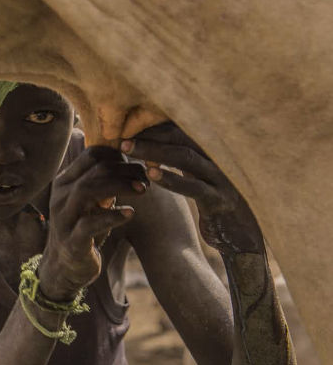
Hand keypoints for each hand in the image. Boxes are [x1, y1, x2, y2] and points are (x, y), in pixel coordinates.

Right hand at [37, 146, 146, 300]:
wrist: (64, 267)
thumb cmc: (83, 230)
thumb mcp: (91, 202)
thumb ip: (103, 182)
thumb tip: (133, 161)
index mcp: (66, 183)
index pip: (92, 155)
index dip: (119, 155)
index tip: (138, 165)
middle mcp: (61, 197)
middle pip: (94, 170)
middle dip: (126, 170)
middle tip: (147, 177)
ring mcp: (64, 219)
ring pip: (87, 190)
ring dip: (119, 186)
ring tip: (143, 189)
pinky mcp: (72, 241)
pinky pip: (89, 224)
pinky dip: (112, 216)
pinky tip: (130, 213)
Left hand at [122, 122, 263, 253]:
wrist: (243, 237)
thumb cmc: (214, 206)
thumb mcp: (199, 181)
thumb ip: (182, 165)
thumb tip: (150, 155)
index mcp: (210, 152)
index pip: (180, 130)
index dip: (153, 127)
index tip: (126, 127)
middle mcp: (217, 159)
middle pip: (180, 138)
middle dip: (150, 135)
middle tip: (121, 136)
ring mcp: (221, 178)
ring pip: (185, 157)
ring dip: (154, 151)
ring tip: (128, 149)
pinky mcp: (220, 200)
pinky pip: (194, 187)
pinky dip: (172, 178)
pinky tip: (150, 174)